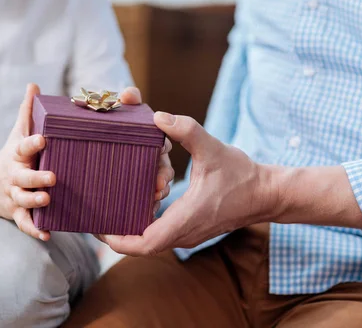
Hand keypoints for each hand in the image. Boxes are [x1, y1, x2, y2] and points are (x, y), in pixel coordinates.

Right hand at [0, 84, 54, 240]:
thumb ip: (27, 111)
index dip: (33, 143)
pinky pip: (24, 223)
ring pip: (22, 200)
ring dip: (34, 201)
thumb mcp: (17, 133)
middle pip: (23, 177)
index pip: (24, 147)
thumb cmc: (11, 155)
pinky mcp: (16, 212)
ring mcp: (14, 195)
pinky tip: (46, 234)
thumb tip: (34, 84)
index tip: (44, 139)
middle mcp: (14, 175)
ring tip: (47, 200)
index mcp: (17, 154)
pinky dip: (33, 230)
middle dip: (36, 178)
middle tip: (53, 177)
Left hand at [101, 111, 274, 255]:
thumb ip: (187, 130)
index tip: (99, 228)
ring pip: (149, 240)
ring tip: (109, 205)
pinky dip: (143, 222)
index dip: (118, 240)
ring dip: (130, 226)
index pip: (144, 245)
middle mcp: (183, 233)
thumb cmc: (242, 175)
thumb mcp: (213, 148)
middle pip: (140, 245)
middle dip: (116, 232)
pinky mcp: (190, 229)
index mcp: (186, 219)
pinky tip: (135, 200)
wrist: (266, 194)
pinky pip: (159, 233)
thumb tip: (158, 116)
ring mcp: (187, 234)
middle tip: (95, 212)